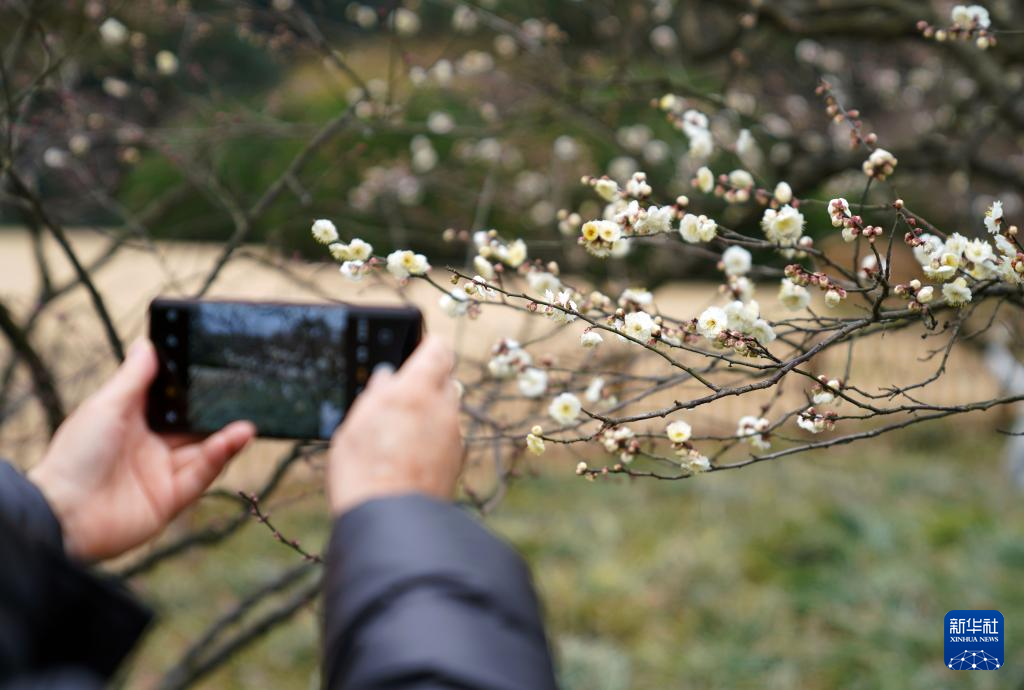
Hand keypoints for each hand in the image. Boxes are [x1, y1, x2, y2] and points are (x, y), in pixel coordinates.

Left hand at [29, 338, 254, 560]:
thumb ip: (133, 378)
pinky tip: (236, 438)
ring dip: (227, 436)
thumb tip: (147, 343)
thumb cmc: (74, 456)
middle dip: (218, 413)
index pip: (173, 402)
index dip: (194, 388)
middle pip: (194, 426)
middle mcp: (151, 447)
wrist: (62, 515)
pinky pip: (201, 475)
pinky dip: (220, 456)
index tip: (217, 369)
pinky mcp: (172, 499)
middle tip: (245, 394)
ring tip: (249, 421)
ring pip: (204, 451)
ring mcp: (162, 473)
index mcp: (133, 423)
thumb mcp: (106, 407)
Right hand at [327, 336, 462, 515]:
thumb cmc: (364, 472)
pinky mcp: (457, 459)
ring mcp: (454, 434)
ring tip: (400, 428)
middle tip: (401, 393)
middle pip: (445, 379)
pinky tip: (409, 452)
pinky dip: (434, 436)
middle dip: (428, 381)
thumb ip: (375, 397)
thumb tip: (386, 379)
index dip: (428, 347)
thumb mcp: (354, 427)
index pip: (438, 350)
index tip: (418, 349)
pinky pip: (448, 435)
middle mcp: (443, 407)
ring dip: (431, 410)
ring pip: (447, 409)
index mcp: (417, 389)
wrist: (392, 522)